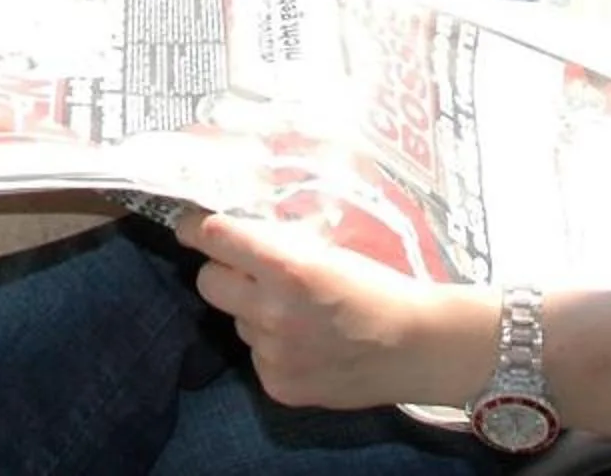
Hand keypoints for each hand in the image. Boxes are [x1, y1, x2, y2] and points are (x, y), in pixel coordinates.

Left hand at [176, 210, 487, 412]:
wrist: (417, 346)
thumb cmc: (380, 285)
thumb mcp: (330, 247)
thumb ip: (278, 242)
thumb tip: (232, 230)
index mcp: (289, 266)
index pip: (214, 236)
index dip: (198, 227)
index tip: (193, 225)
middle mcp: (273, 311)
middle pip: (208, 281)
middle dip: (224, 271)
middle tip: (251, 270)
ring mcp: (273, 353)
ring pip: (237, 321)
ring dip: (255, 312)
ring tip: (300, 313)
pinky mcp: (278, 385)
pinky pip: (257, 356)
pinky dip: (274, 348)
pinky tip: (309, 344)